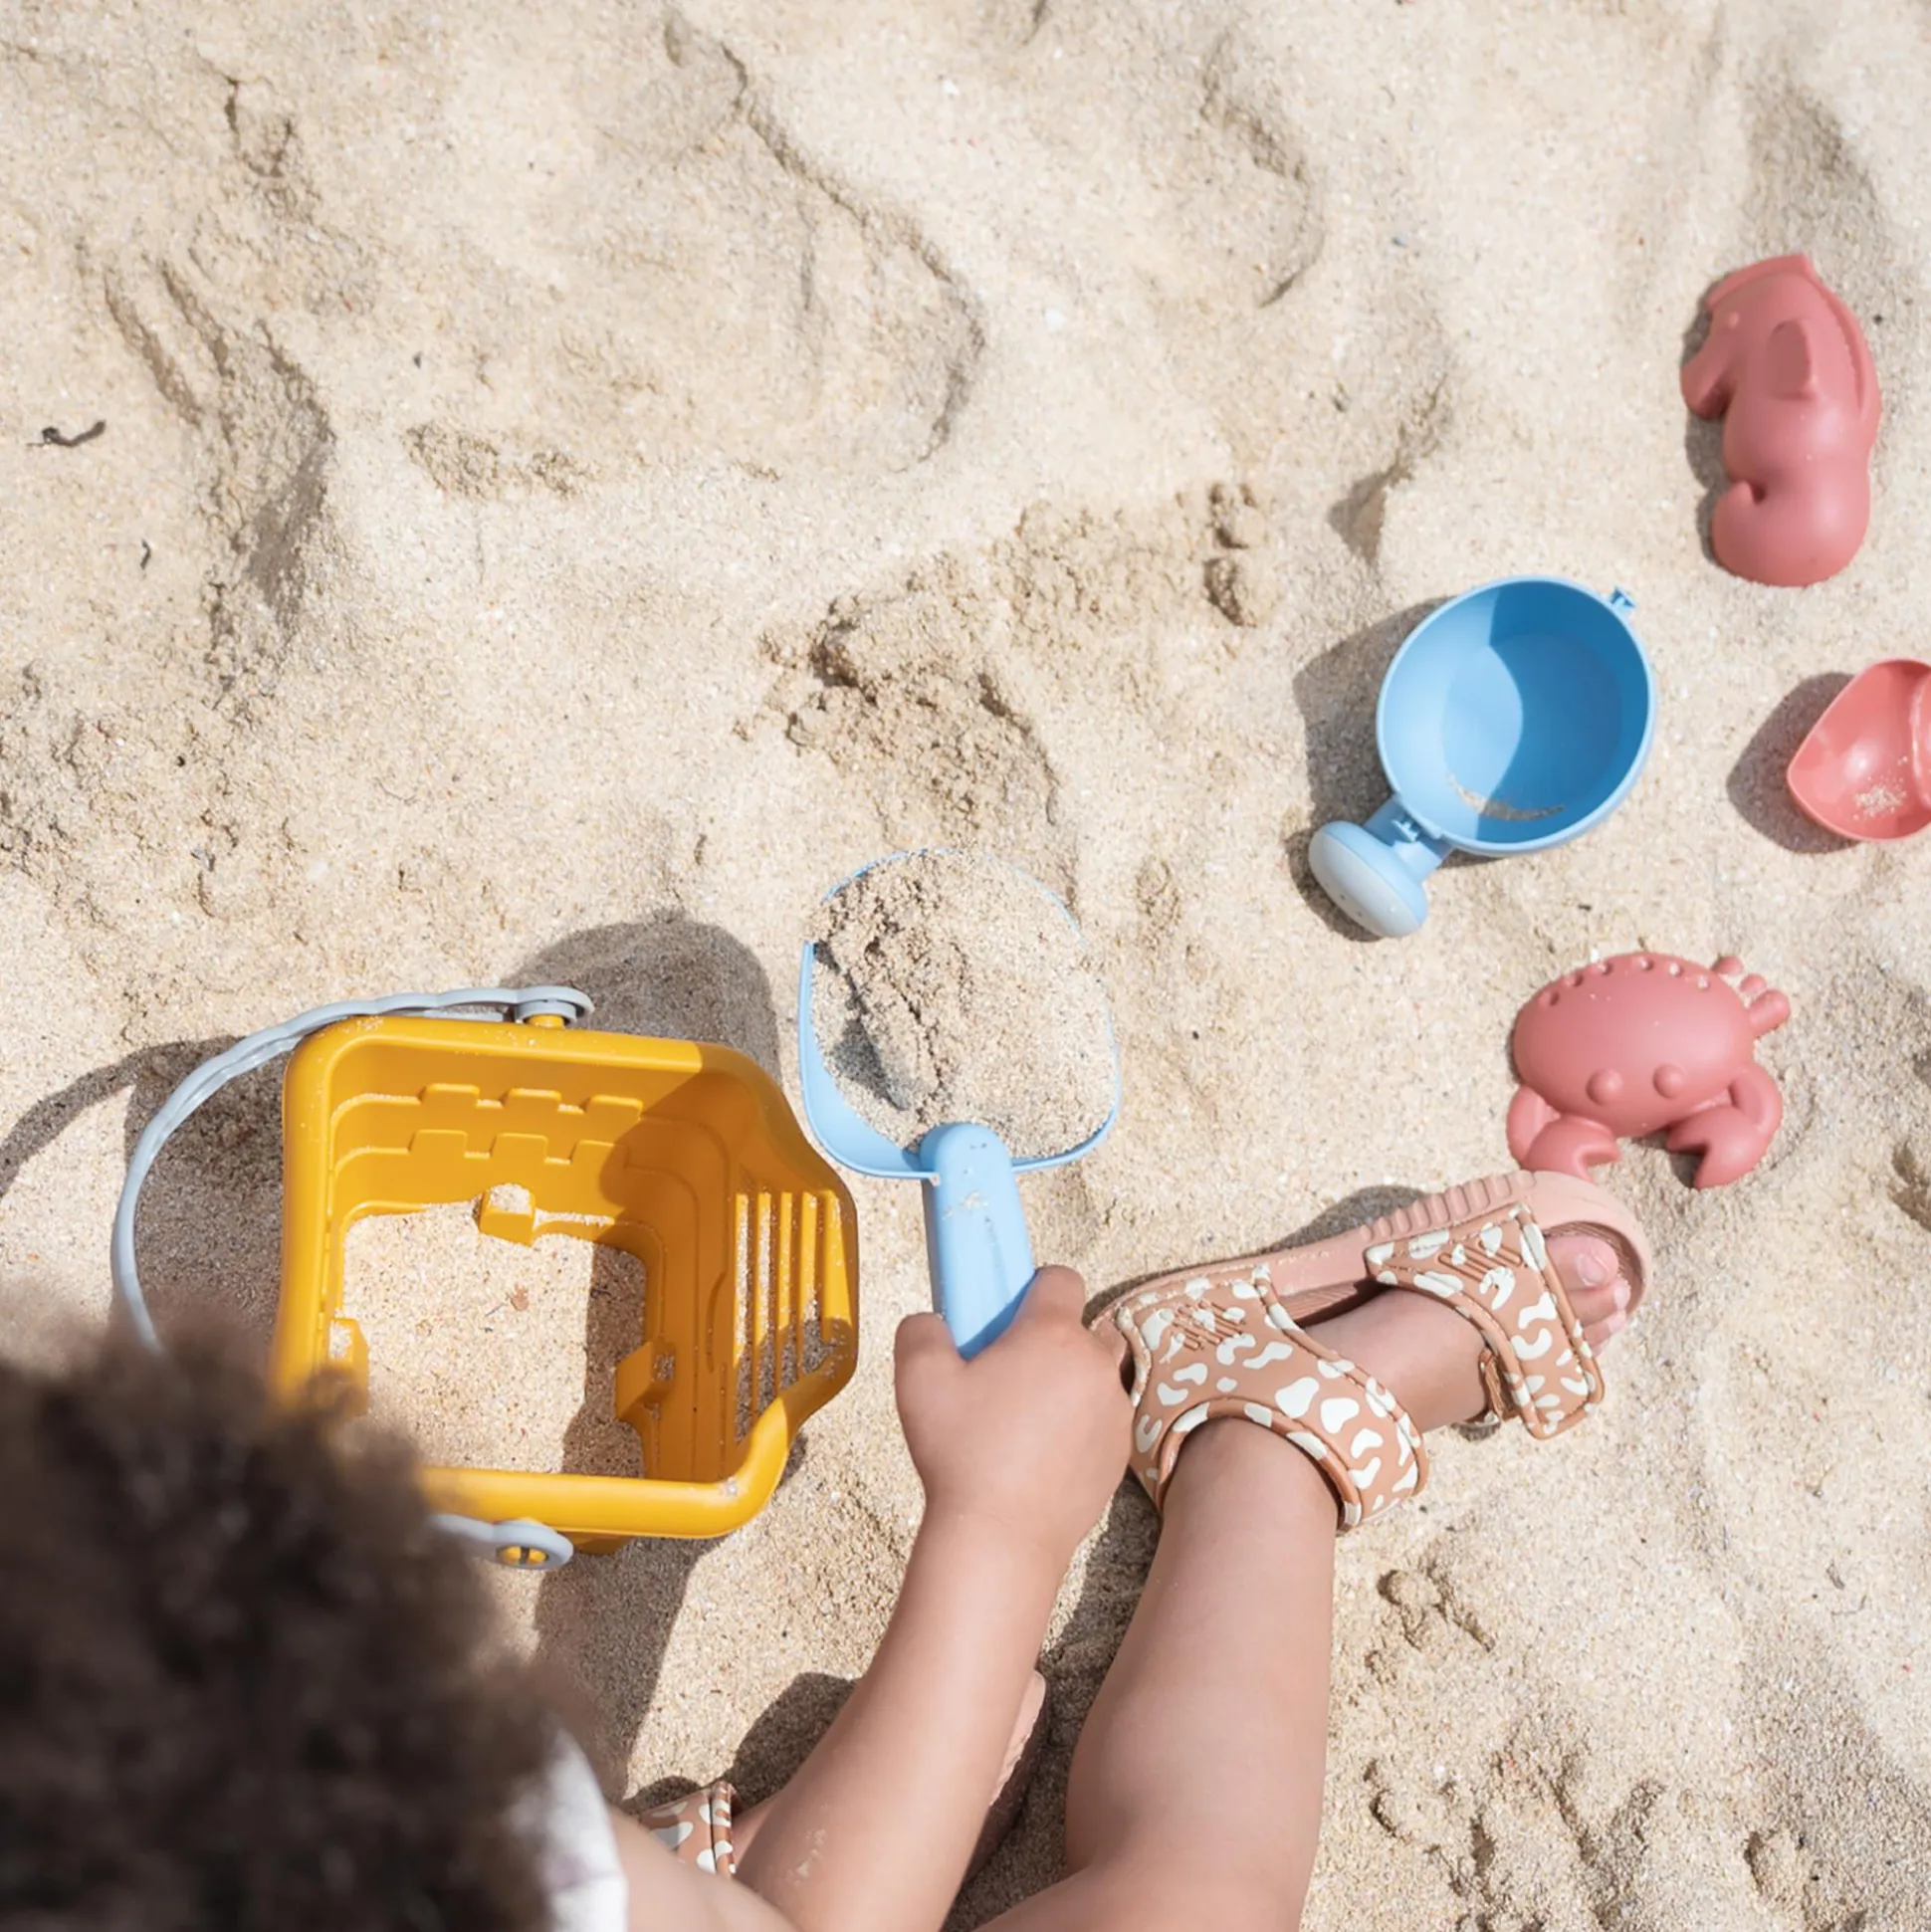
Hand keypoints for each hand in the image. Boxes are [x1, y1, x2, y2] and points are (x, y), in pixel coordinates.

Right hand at [894, 1266, 1130, 1567]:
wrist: (1002, 1537)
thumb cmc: (960, 1454)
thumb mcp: (917, 1380)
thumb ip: (921, 1330)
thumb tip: (932, 1321)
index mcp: (1052, 1335)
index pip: (1061, 1279)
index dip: (1033, 1289)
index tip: (1007, 1317)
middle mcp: (1095, 1364)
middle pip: (1081, 1328)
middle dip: (1049, 1342)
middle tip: (1007, 1376)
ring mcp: (1115, 1411)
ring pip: (1094, 1376)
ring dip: (1068, 1383)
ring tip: (1024, 1419)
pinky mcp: (1121, 1453)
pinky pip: (1102, 1420)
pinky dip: (1079, 1426)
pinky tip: (1040, 1455)